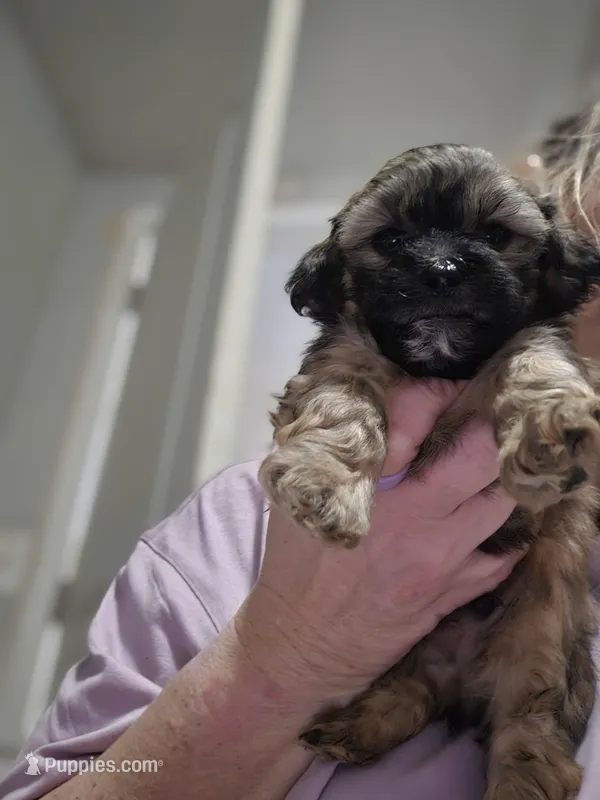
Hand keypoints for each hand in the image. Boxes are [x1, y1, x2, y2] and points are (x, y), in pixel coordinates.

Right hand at [236, 378, 522, 706]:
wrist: (301, 644)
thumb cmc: (294, 564)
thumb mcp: (297, 496)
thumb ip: (330, 448)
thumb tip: (360, 404)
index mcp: (364, 483)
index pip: (416, 412)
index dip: (438, 389)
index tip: (448, 385)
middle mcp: (411, 516)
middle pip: (479, 454)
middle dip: (486, 430)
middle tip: (481, 422)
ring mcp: (440, 557)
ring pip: (502, 502)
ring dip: (498, 479)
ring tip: (486, 470)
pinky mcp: (453, 591)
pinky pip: (502, 556)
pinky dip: (501, 535)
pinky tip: (485, 523)